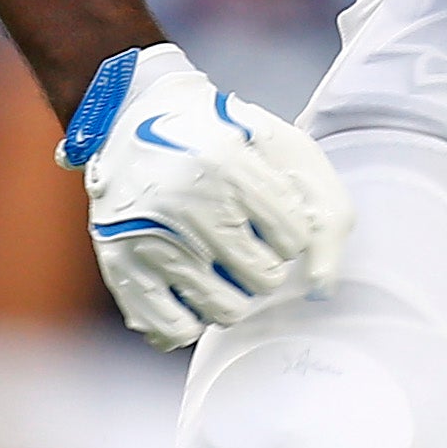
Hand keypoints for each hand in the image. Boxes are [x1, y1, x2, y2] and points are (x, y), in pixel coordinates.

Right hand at [62, 43, 351, 349]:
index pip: (294, 239)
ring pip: (227, 310)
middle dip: (264, 265)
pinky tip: (190, 292)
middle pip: (264, 279)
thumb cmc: (219, 137)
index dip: (289, 234)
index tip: (272, 217)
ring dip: (231, 294)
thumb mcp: (283, 146)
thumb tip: (323, 287)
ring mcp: (150, 240)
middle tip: (242, 242)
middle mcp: (187, 205)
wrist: (133, 118)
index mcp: (229, 166)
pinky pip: (174, 329)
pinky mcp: (121, 267)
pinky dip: (190, 320)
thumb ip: (325, 208)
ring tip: (216, 264)